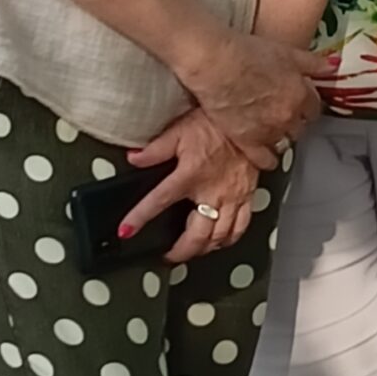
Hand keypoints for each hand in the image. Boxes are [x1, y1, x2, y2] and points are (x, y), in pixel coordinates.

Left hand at [125, 110, 260, 261]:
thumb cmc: (216, 124)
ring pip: (219, 236)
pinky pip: (241, 226)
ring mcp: (232, 197)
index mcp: (189, 176)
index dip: (139, 218)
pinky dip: (230, 238)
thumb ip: (155, 149)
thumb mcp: (178, 131)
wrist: (249, 120)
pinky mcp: (248, 196)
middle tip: (170, 256)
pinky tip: (223, 240)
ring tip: (193, 250)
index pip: (158, 202)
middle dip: (181, 251)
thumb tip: (134, 158)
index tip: (126, 230)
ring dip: (205, 248)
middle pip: (196, 235)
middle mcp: (212, 192)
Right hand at [175, 25, 328, 168]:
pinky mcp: (247, 141)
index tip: (300, 105)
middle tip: (281, 115)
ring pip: (284, 143)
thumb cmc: (248, 51)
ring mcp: (269, 131)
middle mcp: (289, 116)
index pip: (313, 109)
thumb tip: (333, 66)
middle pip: (300, 128)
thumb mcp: (286, 51)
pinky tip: (267, 159)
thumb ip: (311, 62)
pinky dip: (267, 160)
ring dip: (280, 138)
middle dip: (293, 122)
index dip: (306, 106)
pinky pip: (264, 160)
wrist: (217, 63)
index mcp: (301, 94)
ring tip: (270, 131)